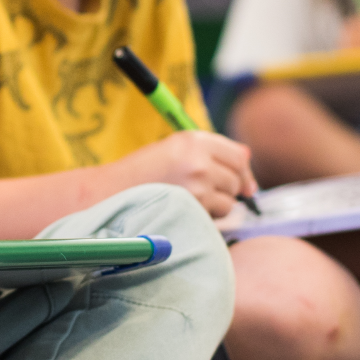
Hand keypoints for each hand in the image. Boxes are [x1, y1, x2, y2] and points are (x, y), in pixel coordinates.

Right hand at [122, 131, 257, 218]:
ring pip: (229, 201)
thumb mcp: (174, 150)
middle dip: (229, 190)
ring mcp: (197, 185)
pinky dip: (206, 219)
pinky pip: (216, 217)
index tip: (246, 185)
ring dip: (216, 206)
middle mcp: (198, 160)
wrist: (110, 193)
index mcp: (193, 140)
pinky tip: (185, 212)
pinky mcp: (194, 208)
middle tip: (207, 195)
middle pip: (237, 179)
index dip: (245, 172)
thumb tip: (248, 156)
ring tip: (189, 202)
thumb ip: (210, 151)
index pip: (238, 156)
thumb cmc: (141, 173)